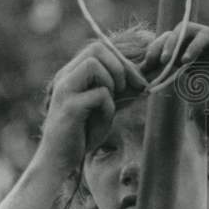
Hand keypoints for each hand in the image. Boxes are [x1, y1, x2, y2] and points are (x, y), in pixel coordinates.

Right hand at [39, 41, 145, 174]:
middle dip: (120, 67)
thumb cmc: (83, 132)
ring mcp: (65, 90)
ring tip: (109, 104)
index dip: (123, 61)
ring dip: (112, 83)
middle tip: (126, 90)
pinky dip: (108, 108)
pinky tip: (100, 122)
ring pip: (94, 64)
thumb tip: (147, 77)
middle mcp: (65, 76)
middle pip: (97, 48)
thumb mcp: (106, 105)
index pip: (99, 48)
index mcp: (72, 73)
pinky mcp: (70, 106)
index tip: (138, 82)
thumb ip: (121, 90)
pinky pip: (100, 94)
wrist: (61, 160)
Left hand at [142, 22, 208, 103]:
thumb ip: (174, 80)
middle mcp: (203, 44)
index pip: (168, 48)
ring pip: (186, 29)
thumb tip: (146, 77)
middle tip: (151, 62)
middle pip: (173, 35)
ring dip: (172, 43)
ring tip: (165, 61)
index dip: (153, 55)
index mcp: (193, 56)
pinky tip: (186, 61)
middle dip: (159, 47)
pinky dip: (192, 45)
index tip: (142, 69)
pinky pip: (205, 33)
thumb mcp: (193, 91)